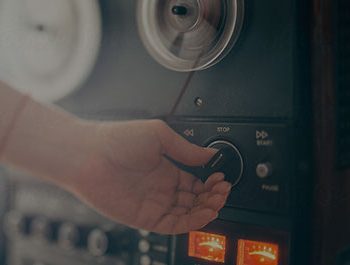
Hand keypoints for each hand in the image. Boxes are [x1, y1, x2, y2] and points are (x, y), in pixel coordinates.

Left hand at [71, 120, 231, 233]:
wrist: (88, 154)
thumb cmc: (117, 140)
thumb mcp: (159, 135)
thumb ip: (186, 149)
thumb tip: (209, 154)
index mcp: (166, 168)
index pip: (195, 181)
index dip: (210, 182)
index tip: (221, 178)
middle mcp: (161, 187)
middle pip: (195, 198)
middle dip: (212, 196)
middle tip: (222, 190)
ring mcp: (154, 202)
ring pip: (187, 213)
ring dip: (206, 209)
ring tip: (217, 201)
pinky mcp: (145, 217)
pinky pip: (174, 224)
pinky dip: (191, 222)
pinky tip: (203, 212)